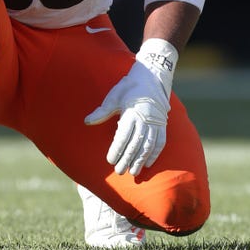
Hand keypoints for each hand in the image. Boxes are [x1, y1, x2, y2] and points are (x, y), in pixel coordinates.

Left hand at [84, 60, 169, 175]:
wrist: (152, 76)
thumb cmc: (129, 86)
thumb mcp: (114, 96)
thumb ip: (102, 112)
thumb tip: (87, 121)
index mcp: (131, 113)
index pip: (122, 137)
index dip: (116, 150)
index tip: (110, 161)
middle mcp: (144, 119)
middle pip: (135, 144)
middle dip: (127, 159)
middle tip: (119, 171)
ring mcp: (155, 122)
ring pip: (148, 145)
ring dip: (140, 160)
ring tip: (133, 172)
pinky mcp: (162, 123)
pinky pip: (160, 141)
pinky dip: (155, 153)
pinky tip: (148, 163)